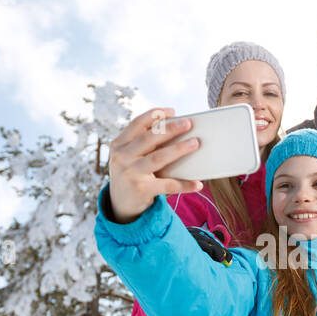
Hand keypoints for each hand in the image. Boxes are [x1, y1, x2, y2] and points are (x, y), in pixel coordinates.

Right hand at [106, 108, 203, 222]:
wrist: (120, 204)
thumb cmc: (131, 174)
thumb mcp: (129, 156)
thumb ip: (142, 143)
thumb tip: (175, 128)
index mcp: (119, 144)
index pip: (137, 124)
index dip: (154, 115)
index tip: (172, 111)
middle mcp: (122, 157)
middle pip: (149, 138)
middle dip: (170, 129)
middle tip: (188, 123)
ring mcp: (130, 173)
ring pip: (158, 158)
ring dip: (179, 149)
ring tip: (195, 143)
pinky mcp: (141, 190)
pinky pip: (168, 185)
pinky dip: (184, 184)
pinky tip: (198, 183)